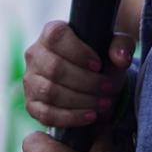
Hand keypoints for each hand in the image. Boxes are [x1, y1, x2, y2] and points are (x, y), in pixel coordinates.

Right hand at [22, 22, 127, 137]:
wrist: (94, 85)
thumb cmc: (101, 62)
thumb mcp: (115, 48)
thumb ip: (121, 46)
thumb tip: (121, 58)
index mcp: (51, 33)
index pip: (57, 37)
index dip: (79, 52)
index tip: (99, 65)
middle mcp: (35, 54)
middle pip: (54, 68)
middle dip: (86, 82)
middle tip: (108, 88)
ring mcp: (30, 80)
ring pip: (50, 92)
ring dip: (80, 101)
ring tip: (103, 103)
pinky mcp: (31, 104)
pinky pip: (46, 114)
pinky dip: (71, 117)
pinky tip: (90, 116)